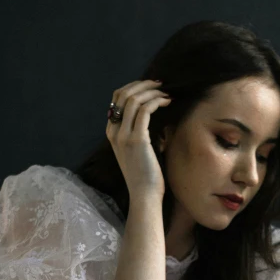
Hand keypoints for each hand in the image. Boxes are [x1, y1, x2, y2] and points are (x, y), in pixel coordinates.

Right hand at [106, 79, 171, 199]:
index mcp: (111, 132)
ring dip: (152, 91)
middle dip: (143, 85)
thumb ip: (139, 131)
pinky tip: (167, 102)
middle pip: (123, 94)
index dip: (134, 87)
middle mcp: (114, 131)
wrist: (144, 195)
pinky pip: (145, 110)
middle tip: (160, 84)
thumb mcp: (137, 150)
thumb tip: (152, 113)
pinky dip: (157, 101)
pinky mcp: (137, 139)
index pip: (117, 99)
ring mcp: (124, 135)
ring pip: (134, 99)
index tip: (151, 87)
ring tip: (166, 93)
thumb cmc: (145, 176)